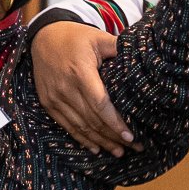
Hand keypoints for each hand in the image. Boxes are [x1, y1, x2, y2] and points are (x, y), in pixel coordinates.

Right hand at [33, 24, 136, 154]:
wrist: (43, 37)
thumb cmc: (76, 37)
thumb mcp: (98, 38)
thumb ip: (119, 48)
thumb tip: (145, 56)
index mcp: (80, 72)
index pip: (100, 105)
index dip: (115, 123)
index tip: (131, 136)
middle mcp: (66, 88)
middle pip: (93, 120)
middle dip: (114, 137)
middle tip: (133, 147)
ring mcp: (55, 98)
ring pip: (80, 127)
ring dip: (100, 142)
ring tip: (119, 152)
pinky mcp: (48, 103)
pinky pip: (66, 126)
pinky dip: (81, 139)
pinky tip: (96, 148)